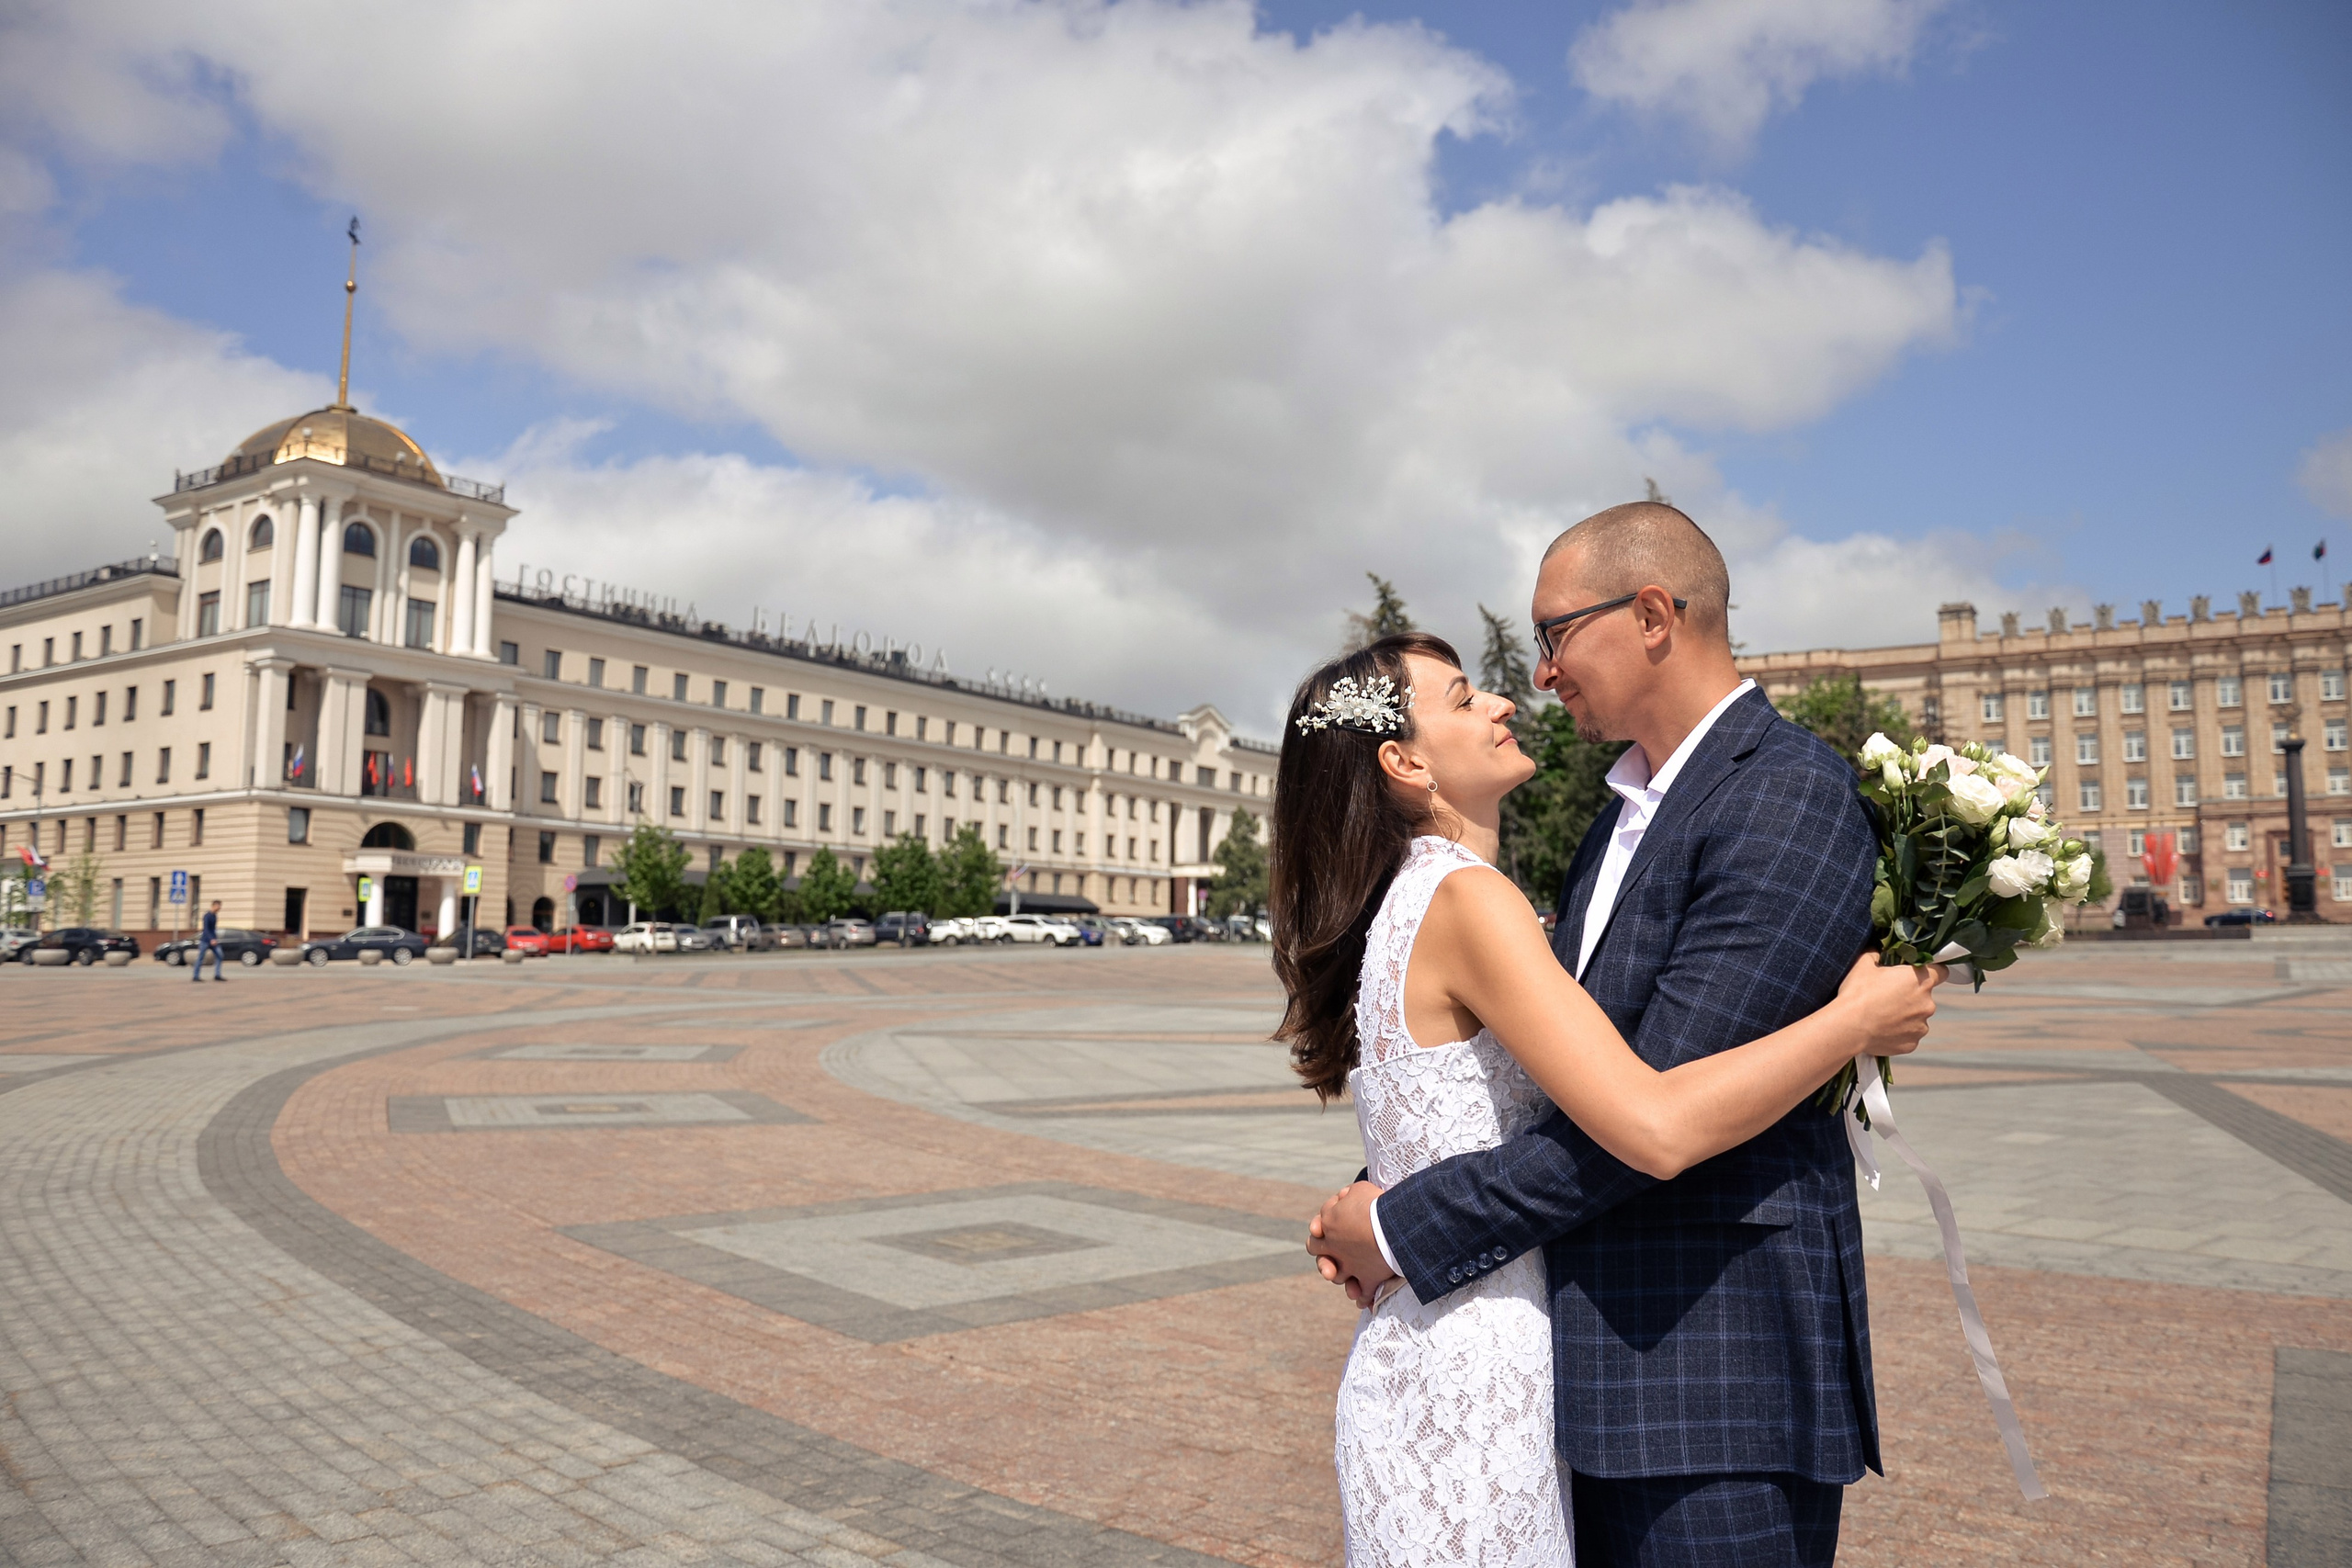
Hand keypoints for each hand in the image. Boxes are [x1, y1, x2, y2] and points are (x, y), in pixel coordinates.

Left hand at [1307, 1181, 1395, 1306]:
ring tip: (1349, 1281)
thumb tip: (1345, 1198)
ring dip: (1342, 1279)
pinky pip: (1364, 1293)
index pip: (1315, 1232)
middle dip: (1324, 1259)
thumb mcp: (1358, 1190)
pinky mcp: (1368, 1278)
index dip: (1319, 1231)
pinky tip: (1365, 1304)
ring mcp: (1350, 1265)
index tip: (1323, 1230)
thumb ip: (1347, 1197)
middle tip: (1331, 1261)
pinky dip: (1364, 1299)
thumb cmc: (1374, 1203)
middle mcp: (1334, 1248)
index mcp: (1328, 1225)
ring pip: (1337, 1277)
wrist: (1392, 1224)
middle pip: (1320, 1257)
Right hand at [1838, 953, 1945, 1056]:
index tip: (1919, 974)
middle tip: (1887, 996)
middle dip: (1910, 996)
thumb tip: (1877, 952)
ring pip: (1916, 1017)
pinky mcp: (1912, 1043)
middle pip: (1924, 996)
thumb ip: (1875, 954)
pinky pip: (1909, 1035)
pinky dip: (1899, 1032)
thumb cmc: (1858, 993)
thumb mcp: (1863, 964)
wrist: (1849, 1027)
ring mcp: (1921, 1026)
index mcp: (1920, 980)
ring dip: (1905, 1015)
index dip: (1931, 971)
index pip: (1940, 972)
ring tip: (1882, 1016)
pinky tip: (1882, 1029)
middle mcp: (1927, 1004)